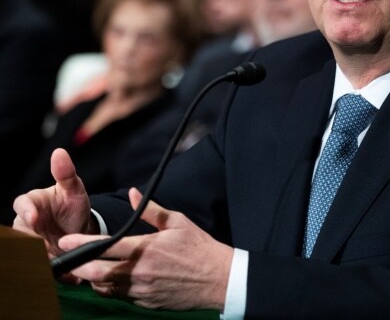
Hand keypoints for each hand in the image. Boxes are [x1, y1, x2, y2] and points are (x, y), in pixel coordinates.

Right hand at [12, 148, 95, 258]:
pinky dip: (43, 265)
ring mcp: (28, 238)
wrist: (81, 227)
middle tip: (45, 246)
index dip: (27, 211)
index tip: (35, 218)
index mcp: (33, 201)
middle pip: (19, 231)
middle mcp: (26, 220)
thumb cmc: (73, 203)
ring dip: (37, 255)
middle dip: (30, 239)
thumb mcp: (74, 189)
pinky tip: (56, 267)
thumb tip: (59, 152)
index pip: (22, 204)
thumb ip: (66, 173)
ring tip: (53, 257)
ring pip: (23, 248)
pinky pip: (31, 261)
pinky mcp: (34, 255)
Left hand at [58, 187, 233, 310]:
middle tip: (67, 261)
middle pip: (97, 274)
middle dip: (78, 268)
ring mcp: (142, 290)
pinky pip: (120, 297)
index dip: (82, 244)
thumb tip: (133, 193)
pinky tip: (111, 281)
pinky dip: (111, 289)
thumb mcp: (178, 222)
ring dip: (93, 280)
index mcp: (146, 249)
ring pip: (105, 289)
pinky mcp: (146, 303)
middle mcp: (140, 272)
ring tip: (87, 270)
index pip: (105, 247)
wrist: (218, 279)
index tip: (66, 241)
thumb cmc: (199, 247)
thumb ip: (151, 209)